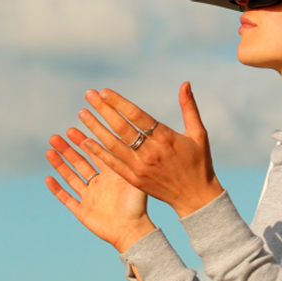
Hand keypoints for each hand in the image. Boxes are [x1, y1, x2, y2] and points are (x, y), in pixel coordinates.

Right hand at [45, 128, 156, 252]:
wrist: (133, 231)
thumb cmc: (138, 206)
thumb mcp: (133, 179)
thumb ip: (126, 160)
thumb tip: (124, 137)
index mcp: (110, 175)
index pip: (94, 153)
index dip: (83, 141)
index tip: (72, 128)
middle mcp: (98, 184)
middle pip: (78, 163)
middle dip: (67, 150)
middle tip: (56, 137)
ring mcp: (89, 197)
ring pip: (70, 177)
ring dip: (59, 165)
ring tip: (49, 151)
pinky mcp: (82, 211)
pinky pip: (67, 198)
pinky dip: (57, 189)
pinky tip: (49, 178)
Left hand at [76, 82, 223, 218]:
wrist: (195, 197)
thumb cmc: (199, 162)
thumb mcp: (198, 134)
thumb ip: (189, 107)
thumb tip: (185, 83)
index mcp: (166, 139)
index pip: (137, 116)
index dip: (119, 103)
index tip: (104, 92)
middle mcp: (151, 152)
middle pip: (121, 128)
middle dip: (103, 110)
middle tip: (88, 95)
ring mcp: (140, 168)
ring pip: (113, 145)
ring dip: (95, 128)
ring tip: (82, 114)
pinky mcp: (134, 180)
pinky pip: (112, 164)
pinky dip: (98, 152)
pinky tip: (85, 141)